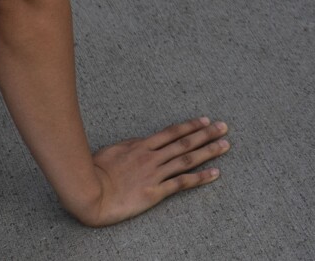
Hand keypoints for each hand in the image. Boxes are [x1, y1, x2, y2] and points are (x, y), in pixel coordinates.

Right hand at [65, 117, 228, 226]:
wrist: (89, 194)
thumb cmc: (94, 171)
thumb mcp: (113, 150)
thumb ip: (131, 145)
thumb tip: (142, 142)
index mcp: (141, 146)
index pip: (172, 132)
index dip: (191, 126)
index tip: (206, 120)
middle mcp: (152, 157)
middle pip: (185, 143)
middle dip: (207, 134)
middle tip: (225, 127)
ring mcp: (155, 174)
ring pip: (188, 159)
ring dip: (208, 151)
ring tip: (225, 145)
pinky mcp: (155, 192)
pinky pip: (182, 183)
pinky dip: (200, 177)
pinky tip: (215, 173)